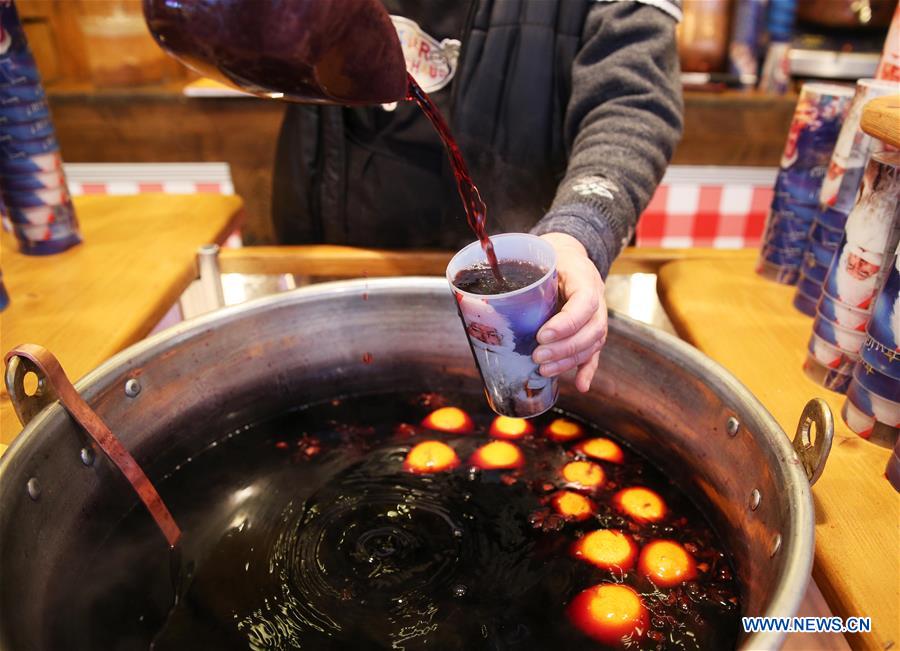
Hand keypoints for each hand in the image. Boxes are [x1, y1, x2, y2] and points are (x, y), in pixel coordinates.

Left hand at [533, 232, 607, 391]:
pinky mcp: (593, 331)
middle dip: (564, 348)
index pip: (584, 303)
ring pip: (593, 343)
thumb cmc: (549, 259)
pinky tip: (580, 385)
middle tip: (537, 356)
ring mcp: (598, 316)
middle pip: (591, 329)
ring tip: (544, 369)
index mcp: (584, 278)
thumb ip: (519, 277)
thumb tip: (472, 297)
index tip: (542, 335)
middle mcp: (597, 299)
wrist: (569, 256)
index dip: (566, 323)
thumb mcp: (538, 260)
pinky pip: (595, 353)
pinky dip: (588, 370)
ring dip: (569, 360)